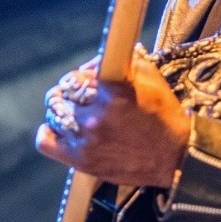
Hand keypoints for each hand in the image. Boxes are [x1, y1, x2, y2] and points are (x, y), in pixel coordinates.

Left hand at [36, 51, 190, 187]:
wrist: (175, 156)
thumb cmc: (164, 117)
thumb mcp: (150, 78)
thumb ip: (121, 62)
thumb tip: (95, 62)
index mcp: (112, 92)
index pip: (76, 76)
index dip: (82, 76)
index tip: (88, 80)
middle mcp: (95, 116)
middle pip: (62, 94)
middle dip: (72, 93)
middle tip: (82, 97)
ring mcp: (85, 139)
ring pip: (54, 114)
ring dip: (64, 111)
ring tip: (77, 114)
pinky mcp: (81, 159)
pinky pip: (46, 141)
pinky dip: (51, 133)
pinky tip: (63, 130)